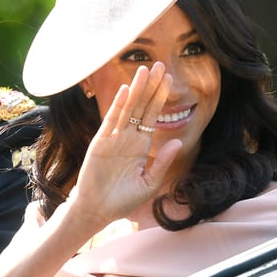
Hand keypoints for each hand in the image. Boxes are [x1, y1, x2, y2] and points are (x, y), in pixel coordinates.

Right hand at [71, 62, 181, 223]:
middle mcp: (128, 138)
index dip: (160, 98)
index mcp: (141, 146)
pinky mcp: (100, 143)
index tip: (168, 80)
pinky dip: (118, 106)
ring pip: (128, 109)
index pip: (153, 116)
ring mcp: (114, 138)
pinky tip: (126, 91)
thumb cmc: (123, 200)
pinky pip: (111, 121)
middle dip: (151, 87)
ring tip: (145, 70)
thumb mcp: (149, 183)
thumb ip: (162, 163)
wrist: (98, 210)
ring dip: (137, 90)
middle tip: (160, 65)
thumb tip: (178, 142)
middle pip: (142, 106)